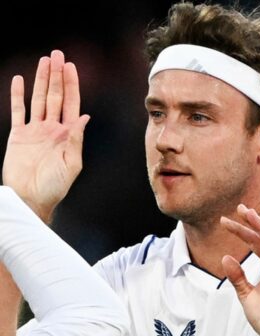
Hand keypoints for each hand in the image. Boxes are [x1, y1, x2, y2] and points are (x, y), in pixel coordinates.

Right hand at [2, 50, 89, 222]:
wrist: (30, 199)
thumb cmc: (54, 187)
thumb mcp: (71, 163)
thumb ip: (75, 139)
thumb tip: (85, 116)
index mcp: (68, 135)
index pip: (71, 103)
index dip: (72, 84)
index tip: (70, 67)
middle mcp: (52, 129)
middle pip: (55, 96)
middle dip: (57, 75)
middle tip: (57, 54)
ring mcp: (35, 131)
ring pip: (38, 99)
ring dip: (41, 80)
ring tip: (43, 60)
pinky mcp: (18, 136)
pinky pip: (18, 111)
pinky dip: (18, 95)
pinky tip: (18, 80)